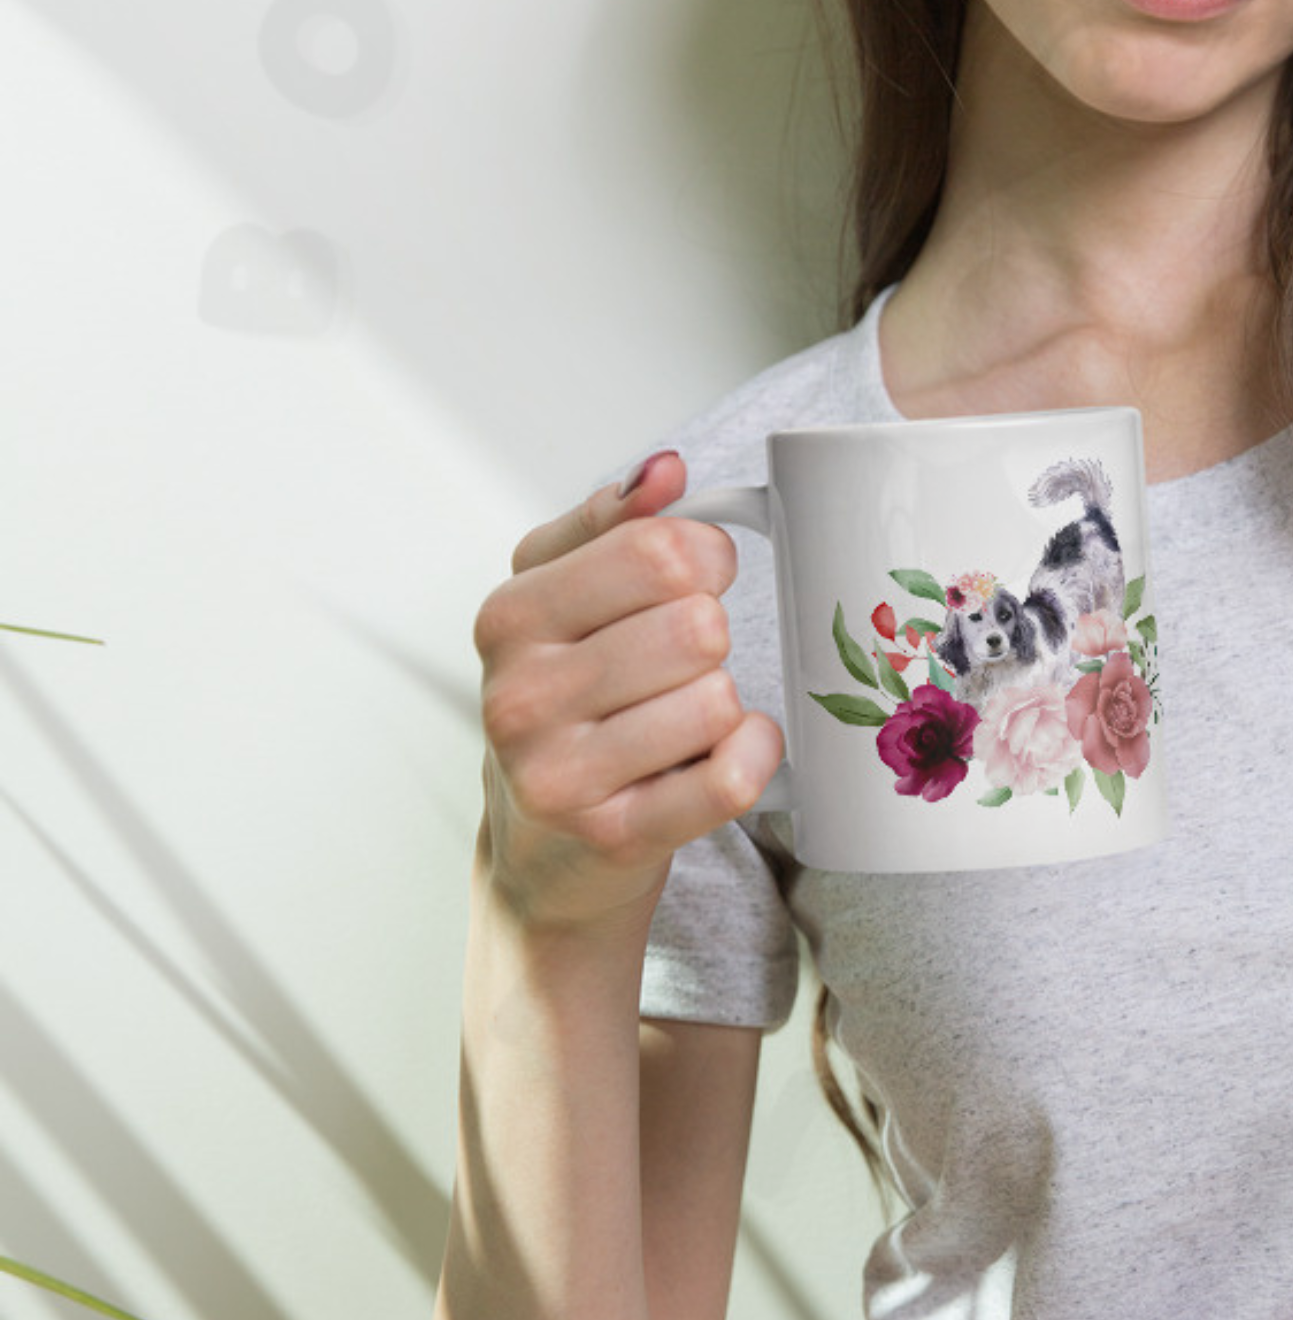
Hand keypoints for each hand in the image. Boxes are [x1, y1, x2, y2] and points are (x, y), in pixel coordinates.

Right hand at [469, 450, 781, 937]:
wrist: (541, 850)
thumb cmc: (566, 704)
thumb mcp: (563, 597)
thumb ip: (613, 522)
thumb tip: (666, 469)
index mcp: (512, 616)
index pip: (658, 550)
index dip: (707, 558)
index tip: (698, 580)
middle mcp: (522, 694)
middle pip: (697, 625)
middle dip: (711, 638)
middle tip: (682, 664)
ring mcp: (560, 774)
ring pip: (717, 699)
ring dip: (723, 704)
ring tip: (681, 718)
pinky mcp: (614, 837)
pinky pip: (730, 777)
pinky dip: (752, 755)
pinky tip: (727, 752)